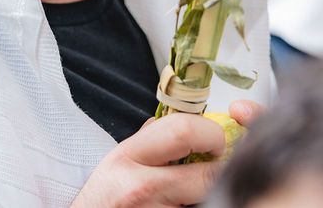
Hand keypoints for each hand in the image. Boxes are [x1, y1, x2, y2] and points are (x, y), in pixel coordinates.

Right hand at [71, 101, 264, 206]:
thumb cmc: (102, 199)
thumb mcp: (118, 160)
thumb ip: (151, 139)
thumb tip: (187, 122)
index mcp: (130, 155)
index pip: (185, 131)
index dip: (211, 134)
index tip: (214, 143)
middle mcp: (142, 187)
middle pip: (209, 173)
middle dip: (221, 170)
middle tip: (217, 170)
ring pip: (208, 199)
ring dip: (210, 193)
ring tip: (193, 191)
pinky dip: (200, 205)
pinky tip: (184, 204)